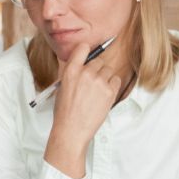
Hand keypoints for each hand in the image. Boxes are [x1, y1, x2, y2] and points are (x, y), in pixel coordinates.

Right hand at [43, 42, 124, 178]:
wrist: (72, 130)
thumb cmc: (65, 112)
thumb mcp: (62, 87)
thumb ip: (73, 73)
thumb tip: (83, 64)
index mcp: (71, 71)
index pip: (83, 48)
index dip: (87, 51)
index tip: (88, 54)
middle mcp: (85, 73)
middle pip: (98, 61)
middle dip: (96, 69)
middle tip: (91, 82)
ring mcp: (99, 82)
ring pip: (108, 70)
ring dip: (104, 77)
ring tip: (96, 91)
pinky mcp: (110, 92)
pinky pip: (116, 80)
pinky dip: (112, 85)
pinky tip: (103, 95)